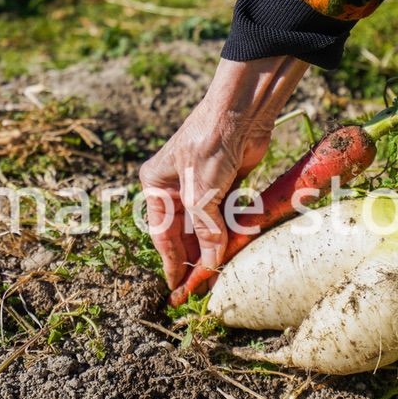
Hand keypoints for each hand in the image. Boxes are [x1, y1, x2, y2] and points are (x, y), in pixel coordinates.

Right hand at [139, 57, 308, 288]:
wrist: (241, 111)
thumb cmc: (209, 142)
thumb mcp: (201, 191)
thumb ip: (206, 229)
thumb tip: (211, 264)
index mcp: (156, 185)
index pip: (162, 233)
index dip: (171, 262)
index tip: (176, 288)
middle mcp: (175, 187)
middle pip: (184, 232)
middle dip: (193, 258)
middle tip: (201, 286)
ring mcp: (201, 186)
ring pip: (206, 227)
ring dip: (213, 248)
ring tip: (218, 274)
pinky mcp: (224, 184)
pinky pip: (225, 217)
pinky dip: (229, 232)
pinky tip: (232, 250)